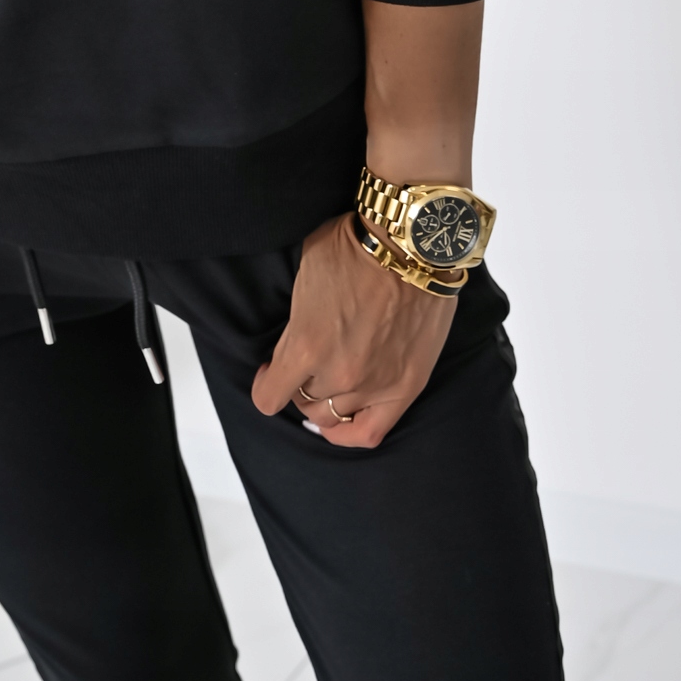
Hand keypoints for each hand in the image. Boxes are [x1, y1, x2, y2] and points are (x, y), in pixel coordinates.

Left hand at [250, 213, 456, 447]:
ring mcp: (373, 384)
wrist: (414, 244)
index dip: (265, 384)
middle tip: (308, 366)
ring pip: (333, 416)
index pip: (269, 396)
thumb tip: (297, 333)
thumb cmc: (358, 246)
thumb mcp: (308, 271)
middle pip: (304, 400)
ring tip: (331, 383)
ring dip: (327, 401)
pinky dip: (350, 436)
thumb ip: (297, 316)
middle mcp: (337, 374)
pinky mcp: (405, 387)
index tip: (269, 372)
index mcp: (305, 345)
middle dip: (301, 384)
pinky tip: (342, 426)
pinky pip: (370, 433)